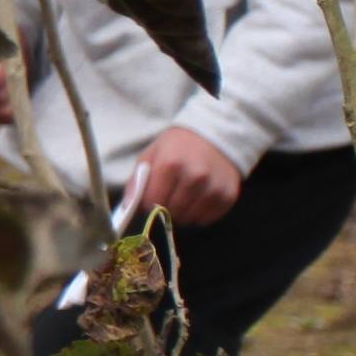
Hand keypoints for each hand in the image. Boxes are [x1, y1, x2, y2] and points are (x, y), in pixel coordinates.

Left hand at [132, 127, 246, 229]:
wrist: (215, 136)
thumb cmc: (178, 146)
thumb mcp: (152, 154)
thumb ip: (137, 180)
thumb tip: (127, 207)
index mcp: (171, 164)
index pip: (152, 202)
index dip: (148, 203)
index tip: (151, 197)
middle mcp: (195, 177)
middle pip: (171, 213)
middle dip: (165, 209)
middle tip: (169, 195)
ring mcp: (214, 188)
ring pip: (189, 219)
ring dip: (182, 213)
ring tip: (183, 196)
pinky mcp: (228, 197)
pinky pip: (206, 220)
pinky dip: (199, 214)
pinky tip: (198, 199)